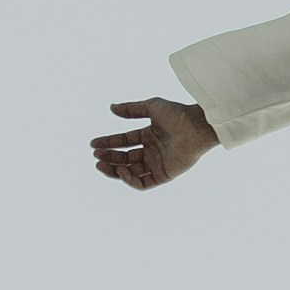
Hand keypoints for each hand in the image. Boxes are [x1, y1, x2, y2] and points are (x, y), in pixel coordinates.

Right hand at [94, 95, 218, 189]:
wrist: (197, 126)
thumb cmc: (178, 114)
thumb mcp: (151, 107)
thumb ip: (131, 109)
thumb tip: (111, 108)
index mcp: (149, 135)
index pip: (124, 141)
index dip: (108, 142)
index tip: (93, 143)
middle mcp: (152, 151)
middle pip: (124, 158)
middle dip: (109, 157)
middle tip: (95, 155)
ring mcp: (157, 164)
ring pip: (130, 172)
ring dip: (114, 169)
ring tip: (100, 163)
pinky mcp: (163, 175)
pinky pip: (143, 182)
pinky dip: (130, 179)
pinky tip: (121, 170)